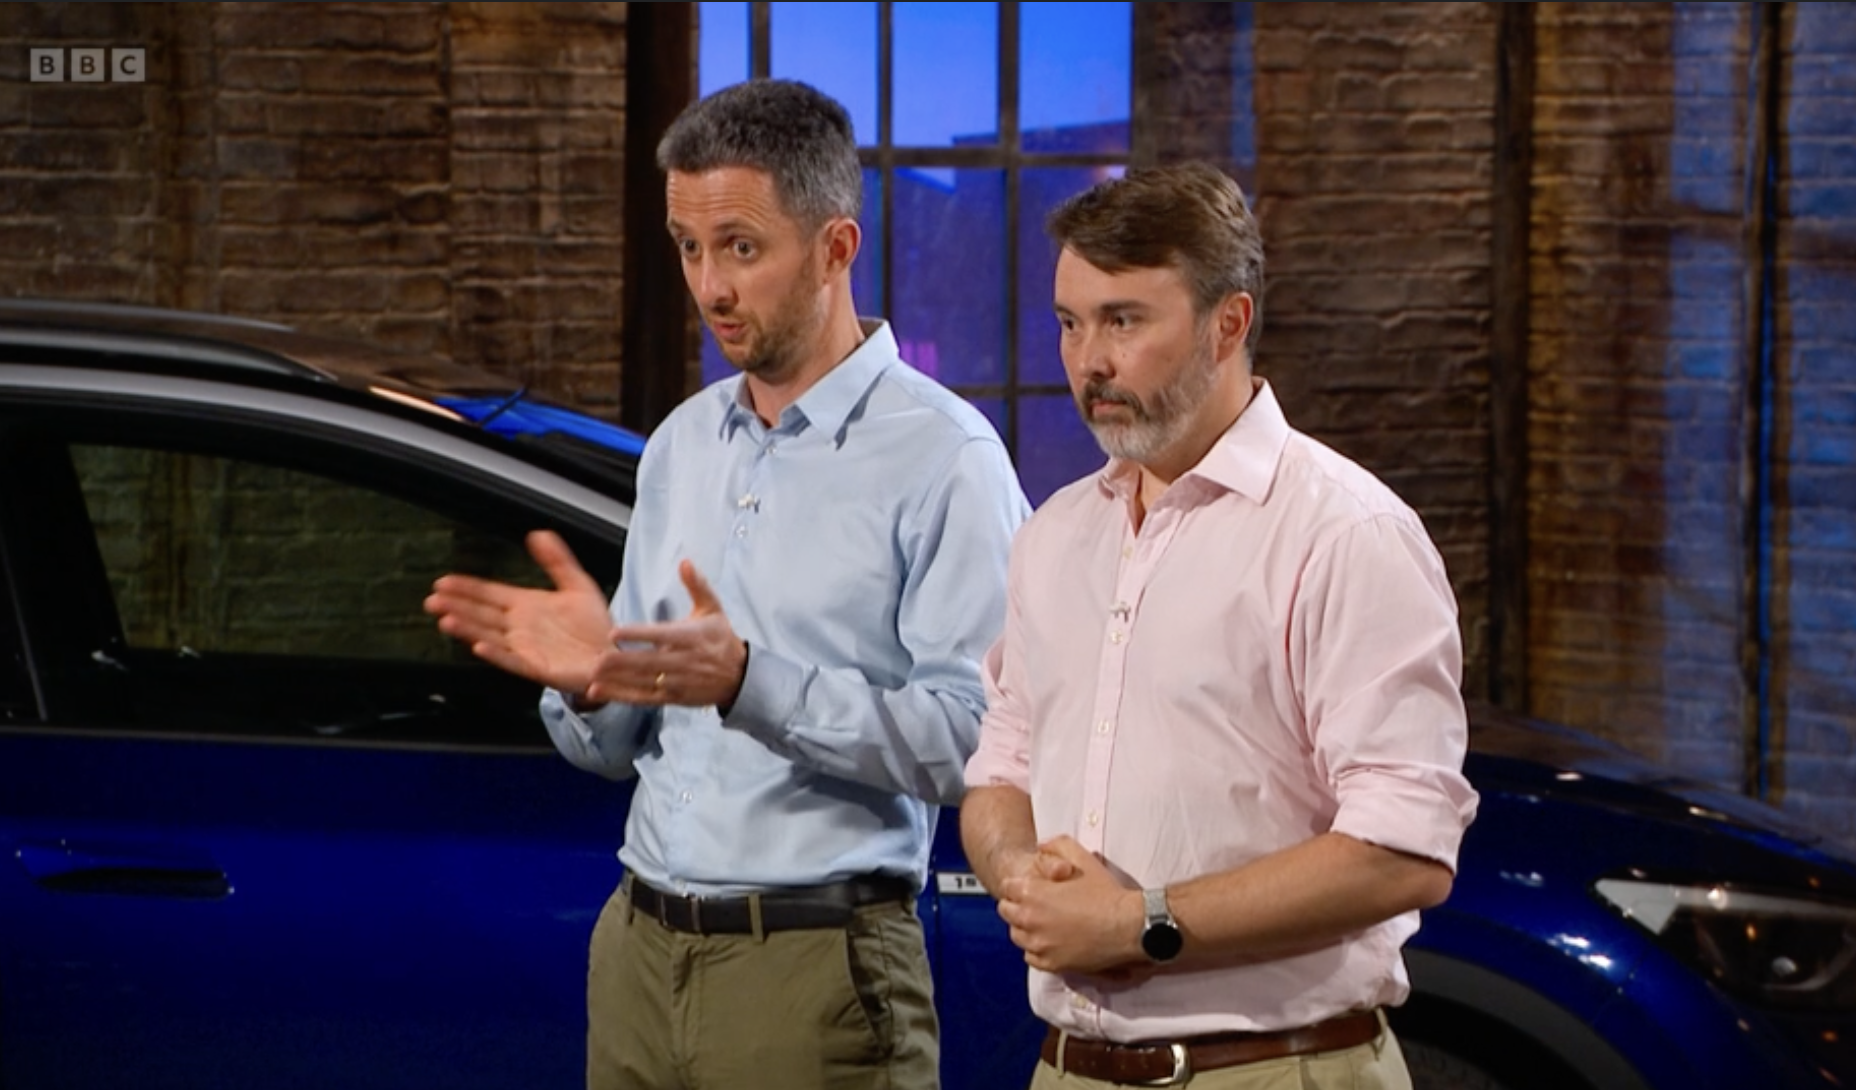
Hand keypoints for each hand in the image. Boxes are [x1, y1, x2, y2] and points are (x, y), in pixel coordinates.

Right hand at [424, 530, 612, 693]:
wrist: (613, 656)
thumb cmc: (594, 625)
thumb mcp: (577, 585)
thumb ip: (558, 560)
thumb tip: (539, 534)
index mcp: (527, 605)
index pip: (489, 593)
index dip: (467, 587)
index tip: (444, 581)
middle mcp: (521, 626)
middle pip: (481, 614)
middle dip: (456, 606)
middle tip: (433, 599)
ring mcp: (526, 648)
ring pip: (489, 636)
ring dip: (467, 628)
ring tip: (446, 620)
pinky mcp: (536, 667)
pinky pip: (512, 660)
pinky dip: (496, 654)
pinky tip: (479, 646)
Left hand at [592, 560, 747, 708]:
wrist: (740, 676)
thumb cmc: (722, 640)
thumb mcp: (713, 609)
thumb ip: (697, 585)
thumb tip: (685, 562)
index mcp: (690, 637)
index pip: (660, 635)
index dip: (637, 635)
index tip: (614, 633)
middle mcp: (683, 661)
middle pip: (648, 662)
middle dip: (621, 662)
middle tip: (597, 659)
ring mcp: (677, 681)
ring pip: (643, 681)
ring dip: (617, 680)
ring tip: (593, 677)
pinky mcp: (673, 697)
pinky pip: (644, 698)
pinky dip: (622, 696)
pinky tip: (600, 691)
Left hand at [997, 836, 1146, 976]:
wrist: (1127, 925)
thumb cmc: (1105, 892)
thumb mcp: (1081, 856)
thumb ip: (1055, 845)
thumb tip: (1040, 847)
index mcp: (1031, 893)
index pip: (1007, 887)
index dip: (1018, 884)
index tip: (1030, 886)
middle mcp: (1029, 920)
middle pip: (1006, 911)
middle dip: (1017, 905)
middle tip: (1036, 903)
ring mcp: (1039, 945)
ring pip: (1016, 935)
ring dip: (1025, 927)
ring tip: (1043, 922)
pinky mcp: (1050, 964)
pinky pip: (1030, 956)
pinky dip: (1036, 948)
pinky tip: (1050, 940)